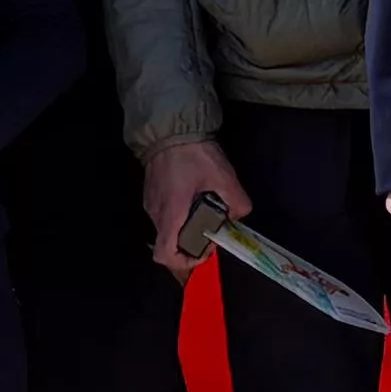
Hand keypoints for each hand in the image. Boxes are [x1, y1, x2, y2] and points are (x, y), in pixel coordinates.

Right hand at [142, 137, 249, 272]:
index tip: (203, 251)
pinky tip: (193, 201)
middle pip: (168, 245)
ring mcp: (151, 204)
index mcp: (171, 214)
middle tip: (211, 231)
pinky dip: (179, 217)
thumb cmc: (194, 153)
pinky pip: (165, 215)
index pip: (165, 255)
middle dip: (191, 245)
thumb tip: (239, 216)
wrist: (170, 128)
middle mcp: (156, 214)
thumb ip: (238, 202)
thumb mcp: (224, 177)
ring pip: (167, 230)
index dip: (184, 263)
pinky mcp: (151, 194)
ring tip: (205, 213)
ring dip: (185, 230)